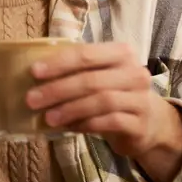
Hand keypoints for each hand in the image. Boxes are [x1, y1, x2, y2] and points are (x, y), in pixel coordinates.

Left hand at [25, 42, 181, 181]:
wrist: (149, 121)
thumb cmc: (115, 92)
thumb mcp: (101, 75)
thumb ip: (77, 70)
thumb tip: (35, 74)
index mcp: (122, 53)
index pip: (87, 54)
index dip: (59, 63)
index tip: (34, 72)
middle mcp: (135, 72)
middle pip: (92, 79)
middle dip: (58, 89)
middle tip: (32, 100)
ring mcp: (140, 99)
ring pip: (101, 101)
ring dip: (70, 109)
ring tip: (48, 117)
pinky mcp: (139, 124)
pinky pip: (109, 122)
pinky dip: (85, 124)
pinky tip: (69, 128)